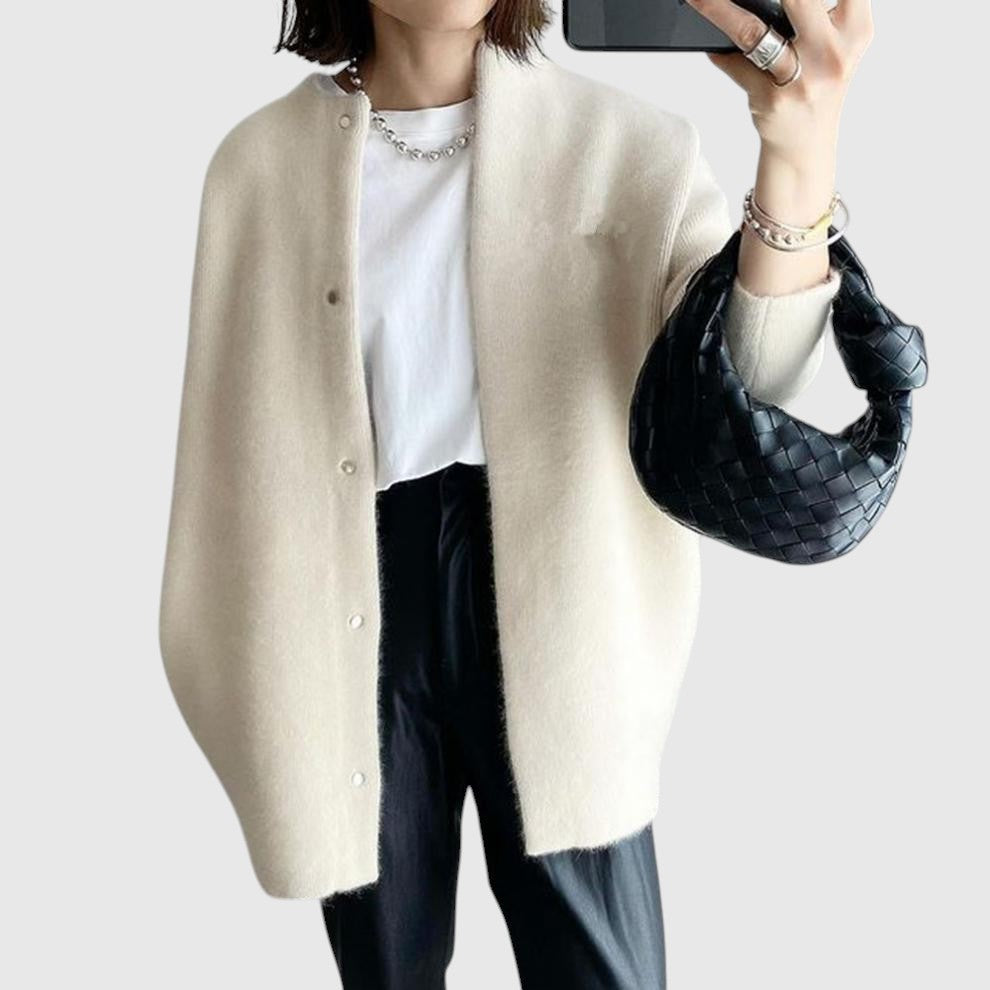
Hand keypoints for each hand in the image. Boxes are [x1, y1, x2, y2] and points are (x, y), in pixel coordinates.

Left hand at [684, 0, 874, 294]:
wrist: (805, 147)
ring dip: (719, 10)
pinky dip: (720, 55)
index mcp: (856, 30)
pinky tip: (713, 47)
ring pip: (753, 32)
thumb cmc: (814, 86)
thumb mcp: (831, 46)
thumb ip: (814, 13)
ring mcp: (802, 78)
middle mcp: (833, 53)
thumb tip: (754, 0)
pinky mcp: (772, 100)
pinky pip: (736, 65)